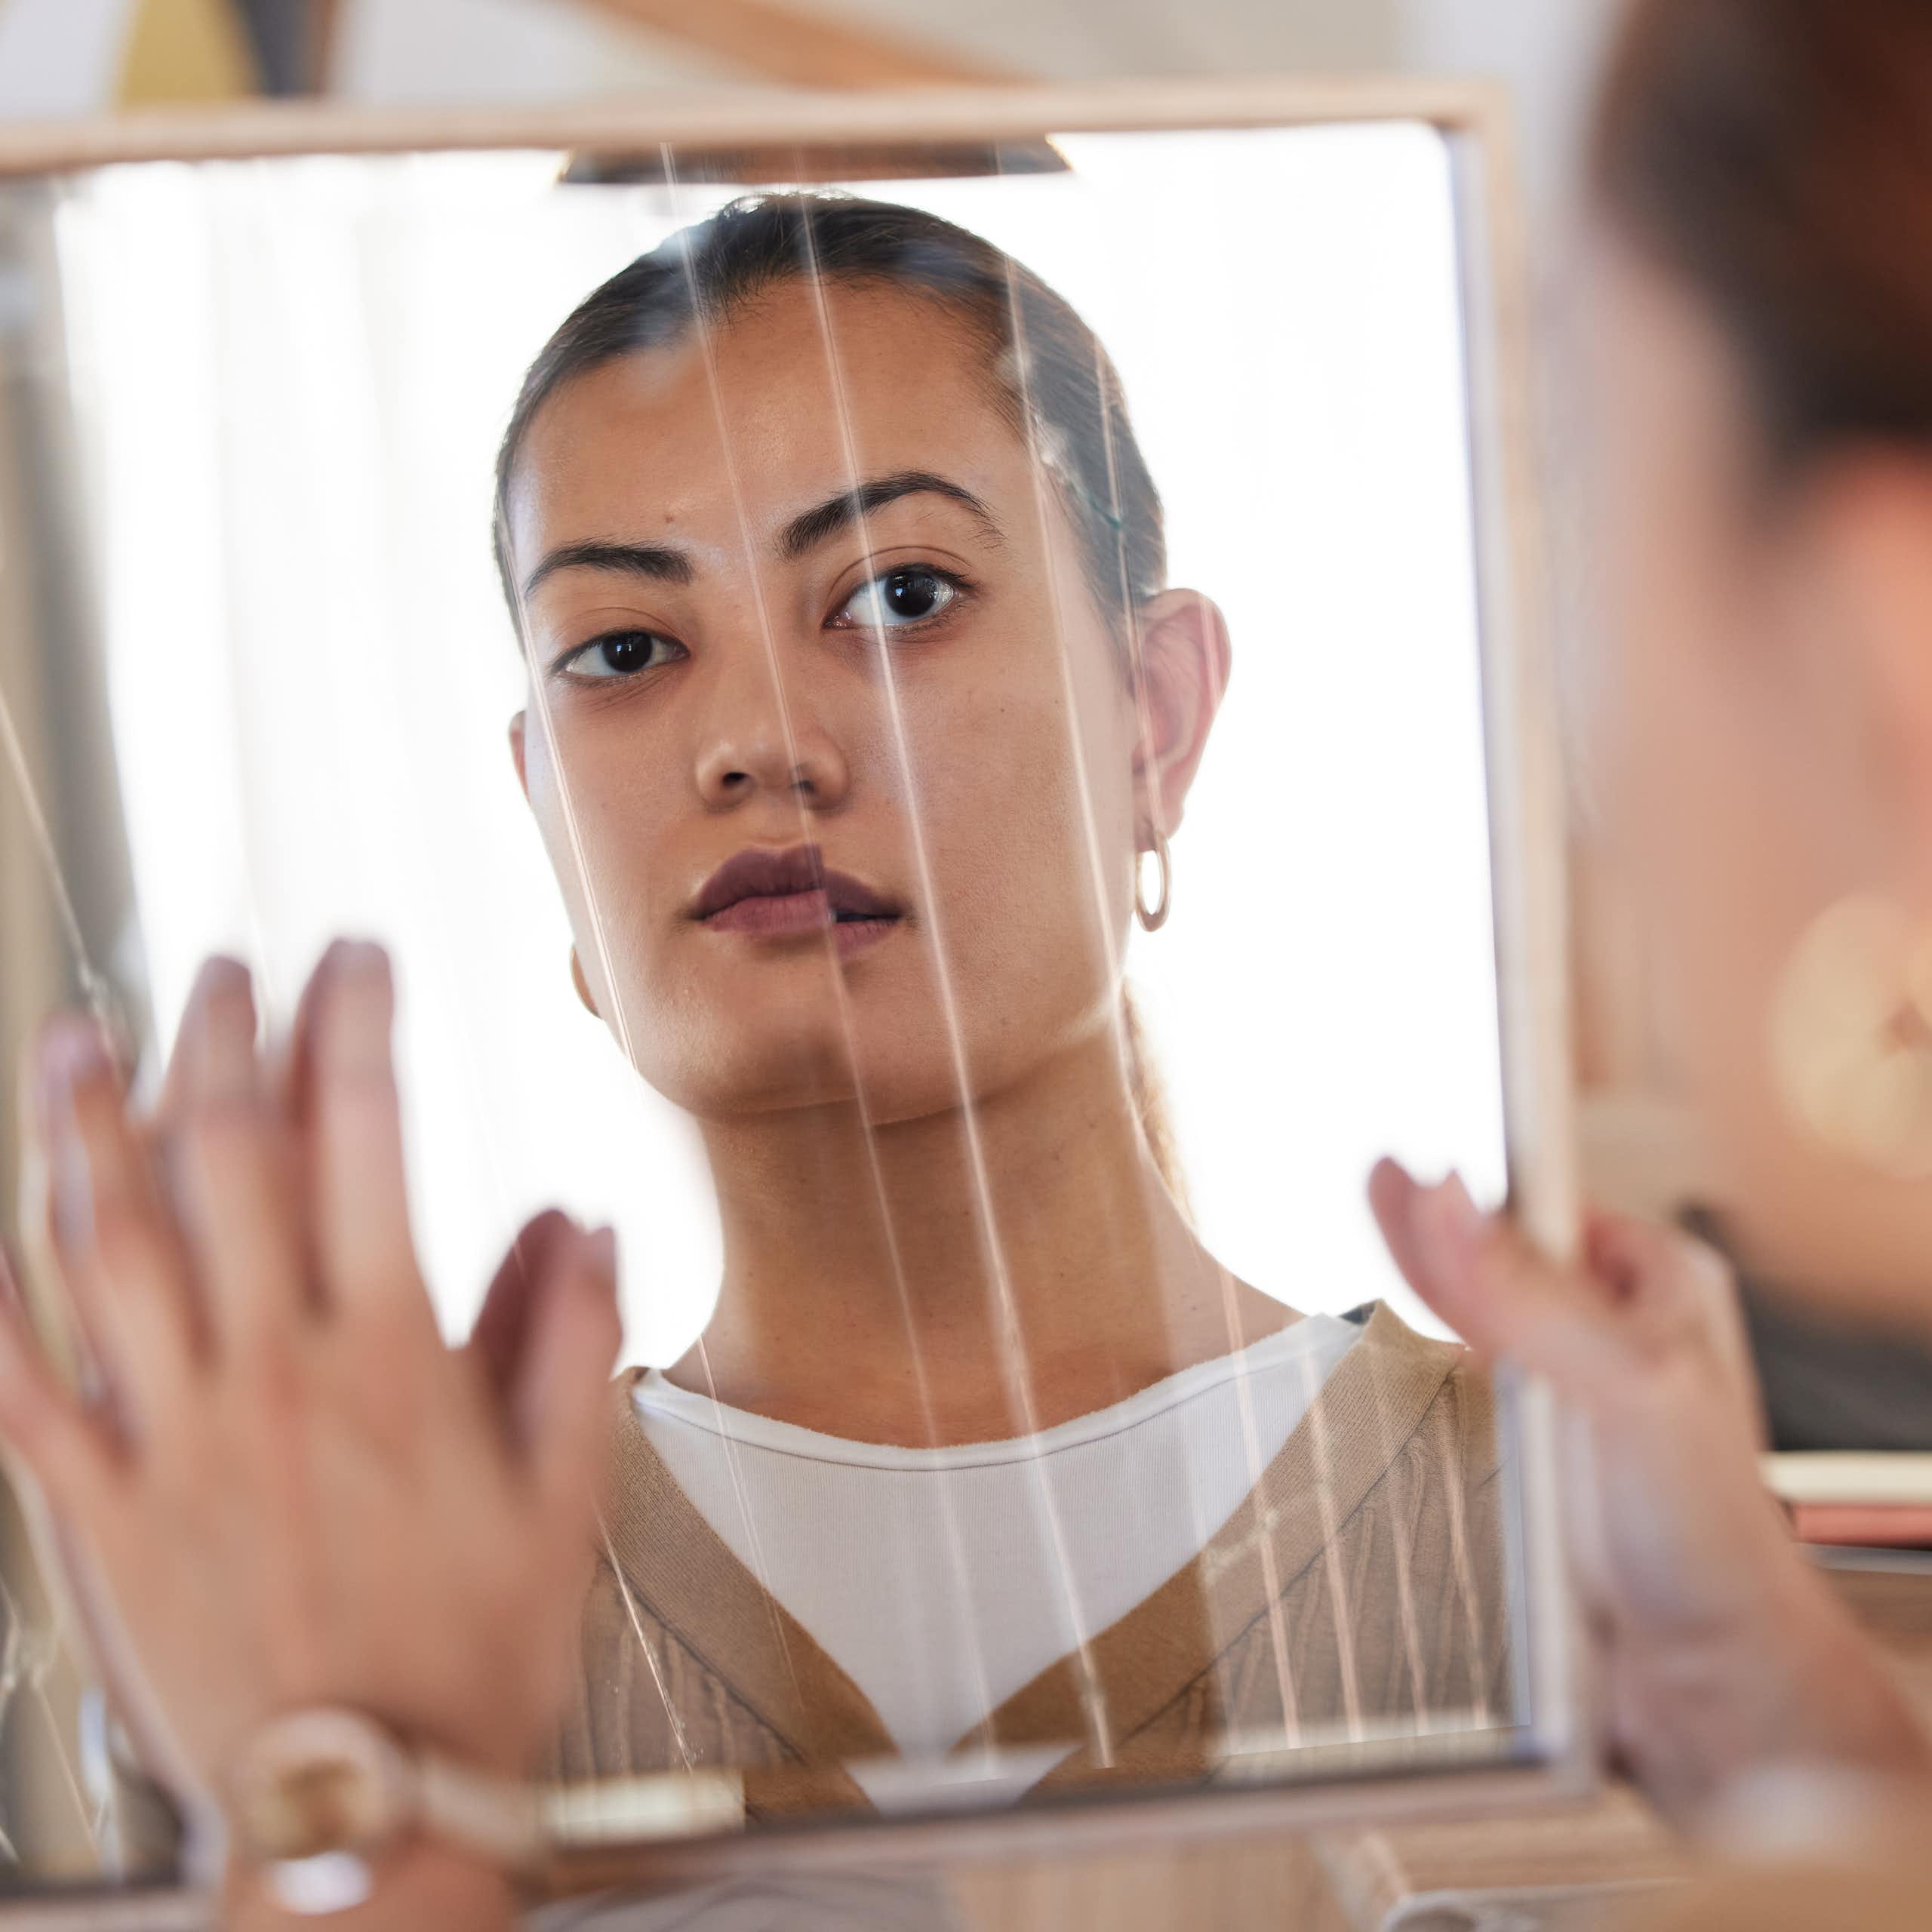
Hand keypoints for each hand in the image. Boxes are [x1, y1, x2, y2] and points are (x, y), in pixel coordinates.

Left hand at [6, 944, 620, 1830]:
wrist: (364, 1812)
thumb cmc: (468, 1657)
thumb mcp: (569, 1494)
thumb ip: (574, 1341)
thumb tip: (580, 1224)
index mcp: (390, 1361)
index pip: (365, 1141)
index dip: (357, 1028)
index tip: (358, 961)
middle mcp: (270, 1377)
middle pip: (226, 1160)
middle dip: (223, 1038)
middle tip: (223, 964)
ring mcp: (171, 1439)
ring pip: (106, 1248)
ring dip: (85, 1128)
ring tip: (77, 1038)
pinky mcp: (98, 1512)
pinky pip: (23, 1389)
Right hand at [1370, 1161, 1930, 1827]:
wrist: (1702, 1686)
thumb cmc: (1707, 1540)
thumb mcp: (1622, 1387)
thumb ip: (1526, 1294)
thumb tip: (1443, 1199)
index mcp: (1659, 1284)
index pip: (1539, 1208)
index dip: (1469, 1190)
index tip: (1399, 1163)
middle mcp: (1612, 1329)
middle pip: (1492, 1257)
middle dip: (1430, 1230)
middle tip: (1368, 1179)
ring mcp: (1565, 1391)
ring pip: (1470, 1319)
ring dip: (1415, 1290)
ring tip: (1367, 1223)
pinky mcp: (1526, 1454)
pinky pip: (1457, 1386)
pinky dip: (1416, 1357)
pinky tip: (1387, 1324)